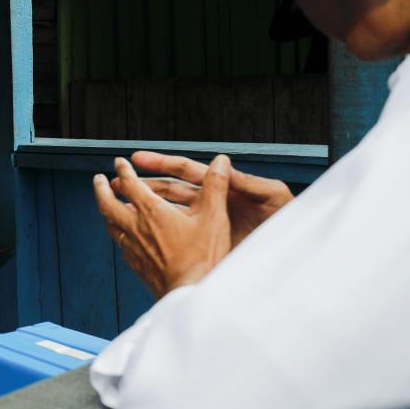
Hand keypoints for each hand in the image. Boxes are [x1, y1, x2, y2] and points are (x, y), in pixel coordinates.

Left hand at [93, 155, 233, 298]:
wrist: (191, 293)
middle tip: (99, 179)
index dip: (123, 170)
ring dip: (106, 211)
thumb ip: (215, 186)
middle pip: (108, 204)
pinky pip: (121, 246)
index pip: (130, 184)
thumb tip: (221, 160)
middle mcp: (137, 228)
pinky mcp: (137, 265)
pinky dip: (118, 235)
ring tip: (107, 206)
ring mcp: (134, 248)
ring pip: (111, 225)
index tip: (119, 161)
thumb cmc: (203, 256)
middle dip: (101, 189)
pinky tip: (124, 238)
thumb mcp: (214, 216)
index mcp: (153, 212)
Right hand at [119, 150, 294, 248]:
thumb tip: (223, 164)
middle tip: (114, 181)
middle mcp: (212, 204)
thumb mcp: (272, 195)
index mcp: (224, 187)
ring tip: (118, 207)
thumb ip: (248, 180)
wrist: (295, 250)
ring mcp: (209, 225)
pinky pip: (179, 239)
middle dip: (143, 185)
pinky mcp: (210, 246)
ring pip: (169, 215)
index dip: (161, 163)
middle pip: (170, 190)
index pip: (186, 170)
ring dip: (145, 209)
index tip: (136, 159)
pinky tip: (140, 239)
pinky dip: (159, 237)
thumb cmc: (289, 219)